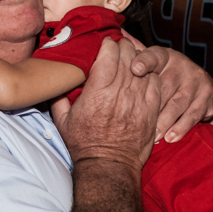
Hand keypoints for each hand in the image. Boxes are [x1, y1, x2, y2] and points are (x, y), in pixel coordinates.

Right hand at [54, 38, 159, 168]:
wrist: (109, 166)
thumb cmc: (85, 146)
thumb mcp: (63, 121)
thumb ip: (59, 99)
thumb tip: (56, 84)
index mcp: (97, 91)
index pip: (108, 54)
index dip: (108, 45)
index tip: (106, 45)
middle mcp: (119, 93)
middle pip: (127, 57)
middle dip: (124, 47)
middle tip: (120, 47)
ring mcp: (137, 102)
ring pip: (143, 68)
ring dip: (138, 59)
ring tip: (132, 58)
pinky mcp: (150, 111)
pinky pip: (156, 84)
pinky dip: (152, 75)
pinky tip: (145, 75)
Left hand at [130, 46, 212, 143]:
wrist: (203, 87)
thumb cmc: (169, 77)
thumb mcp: (154, 64)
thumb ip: (137, 54)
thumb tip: (119, 35)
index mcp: (165, 57)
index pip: (153, 56)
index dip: (144, 61)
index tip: (135, 69)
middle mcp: (182, 66)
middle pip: (164, 86)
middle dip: (151, 106)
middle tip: (137, 122)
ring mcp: (197, 81)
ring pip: (178, 103)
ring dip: (165, 121)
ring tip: (154, 135)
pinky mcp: (208, 97)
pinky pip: (193, 114)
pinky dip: (182, 127)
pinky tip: (171, 137)